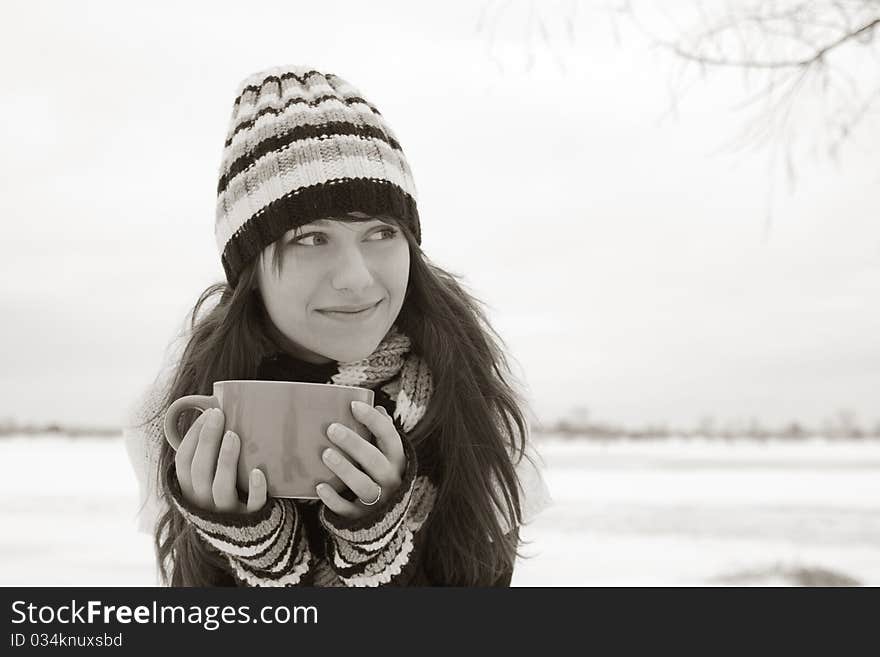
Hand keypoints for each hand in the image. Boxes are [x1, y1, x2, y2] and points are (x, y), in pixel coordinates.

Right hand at [174, 407, 266, 513]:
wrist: (252, 533)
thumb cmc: (230, 492)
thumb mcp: (212, 475)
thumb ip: (209, 452)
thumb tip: (211, 408)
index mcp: (191, 489)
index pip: (183, 462)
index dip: (192, 437)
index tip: (208, 413)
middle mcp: (204, 502)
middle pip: (199, 471)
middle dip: (207, 440)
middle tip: (218, 414)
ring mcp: (226, 513)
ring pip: (220, 488)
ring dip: (225, 460)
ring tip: (233, 435)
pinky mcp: (251, 520)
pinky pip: (252, 506)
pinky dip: (255, 489)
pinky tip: (258, 472)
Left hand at [316, 401, 405, 519]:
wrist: (387, 517)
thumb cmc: (382, 474)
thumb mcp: (387, 455)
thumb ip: (383, 434)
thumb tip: (379, 408)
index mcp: (397, 460)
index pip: (390, 437)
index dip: (373, 420)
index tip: (353, 405)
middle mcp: (391, 479)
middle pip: (374, 460)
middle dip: (354, 444)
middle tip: (331, 428)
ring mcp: (378, 500)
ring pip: (363, 485)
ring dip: (345, 469)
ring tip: (326, 454)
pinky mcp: (362, 517)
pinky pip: (348, 509)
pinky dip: (334, 499)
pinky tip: (319, 486)